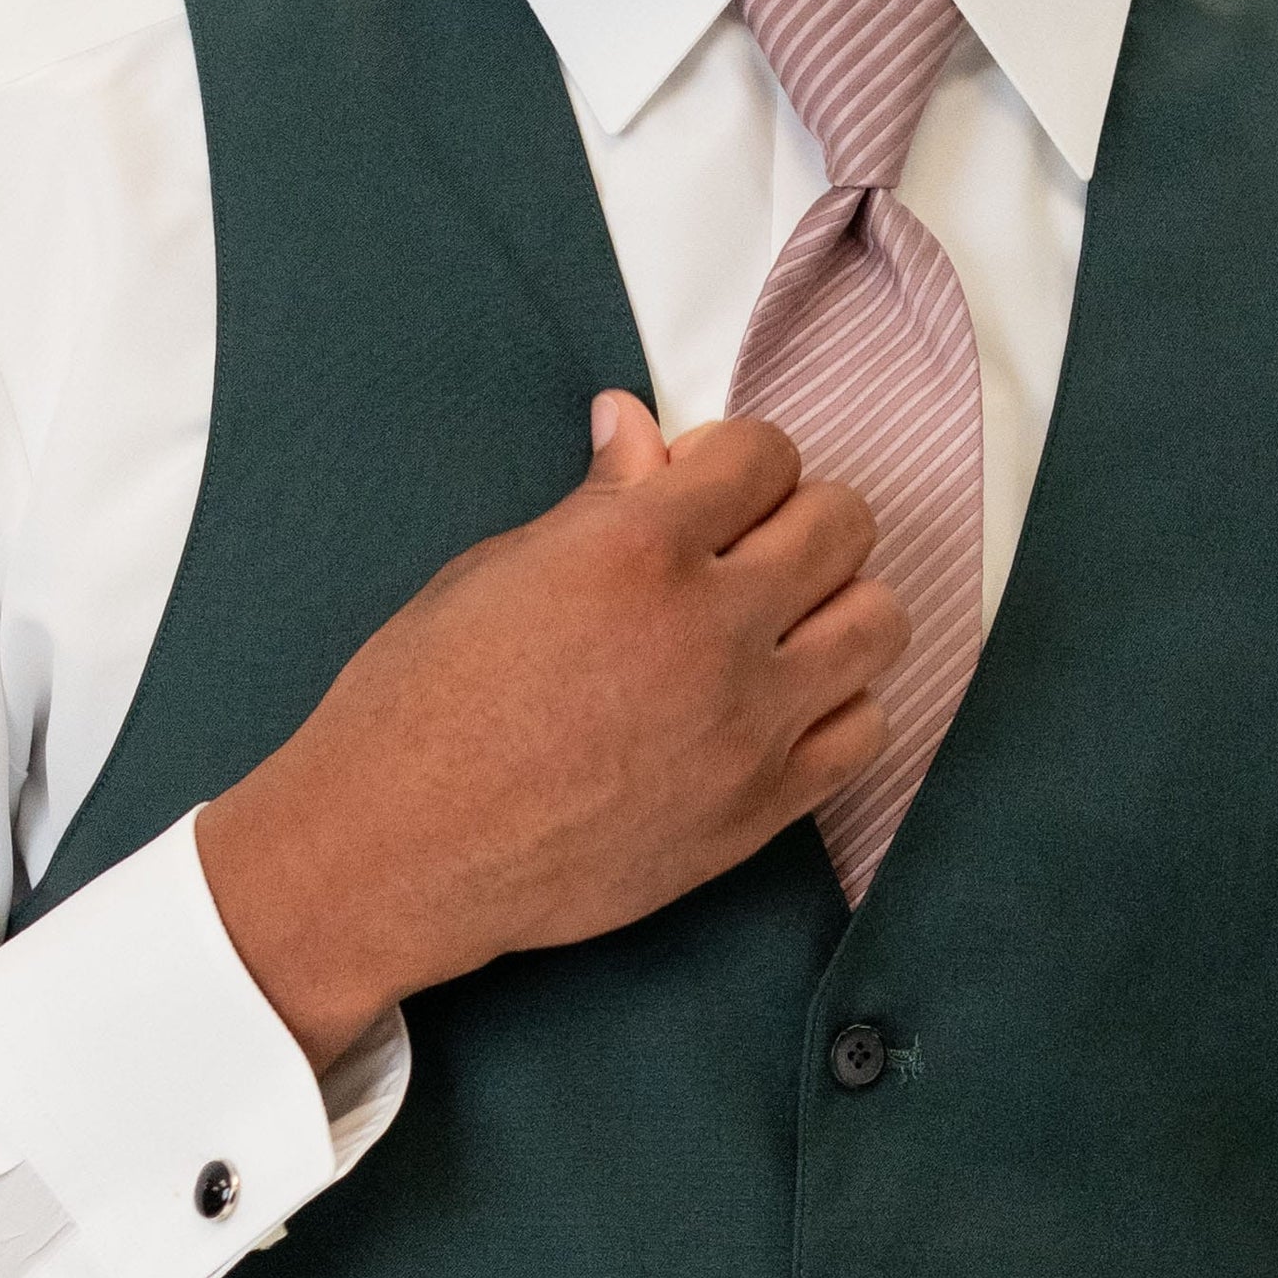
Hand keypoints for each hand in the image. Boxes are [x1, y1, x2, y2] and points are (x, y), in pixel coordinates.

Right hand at [196, 393, 906, 1071]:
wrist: (399, 852)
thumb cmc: (419, 708)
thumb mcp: (492, 574)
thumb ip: (595, 502)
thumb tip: (635, 425)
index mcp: (637, 547)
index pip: (765, 453)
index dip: (736, 462)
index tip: (706, 490)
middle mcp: (710, 627)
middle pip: (842, 524)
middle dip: (798, 518)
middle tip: (749, 551)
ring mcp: (746, 724)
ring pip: (879, 623)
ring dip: (837, 607)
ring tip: (782, 627)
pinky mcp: (759, 809)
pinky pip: (866, 732)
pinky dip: (839, 706)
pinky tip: (784, 707)